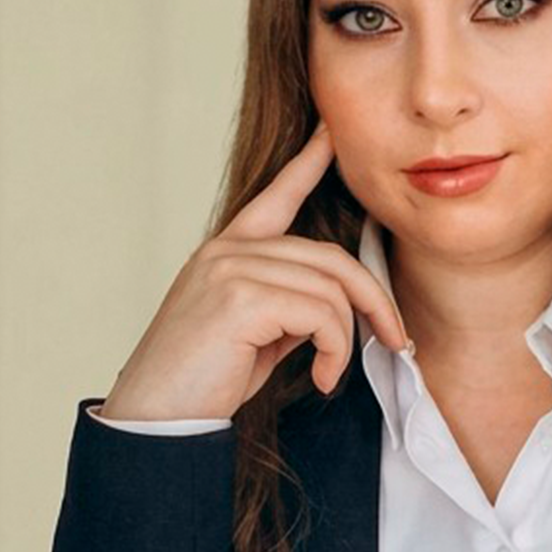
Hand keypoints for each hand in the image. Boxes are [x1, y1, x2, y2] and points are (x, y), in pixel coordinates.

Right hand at [98, 123, 407, 420]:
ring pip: (331, 289)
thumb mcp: (257, 333)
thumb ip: (290, 304)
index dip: (310, 161)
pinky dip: (334, 351)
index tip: (332, 131)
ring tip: (330, 372)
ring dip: (345, 339)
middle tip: (395, 339)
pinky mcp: (240, 298)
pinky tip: (319, 377)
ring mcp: (232, 268)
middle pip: (331, 258)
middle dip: (373, 300)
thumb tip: (336, 307)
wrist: (157, 420)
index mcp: (229, 250)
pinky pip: (322, 315)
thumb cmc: (205, 380)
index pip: (277, 194)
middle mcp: (228, 249)